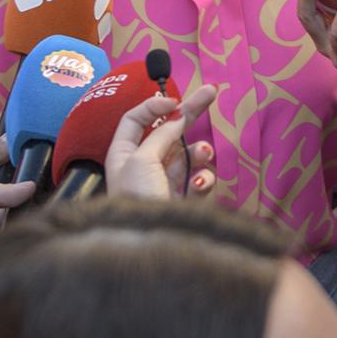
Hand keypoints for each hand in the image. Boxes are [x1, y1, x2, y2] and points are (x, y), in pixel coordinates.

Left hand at [104, 84, 218, 199]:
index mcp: (123, 153)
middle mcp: (143, 164)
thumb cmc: (137, 200)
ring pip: (189, 154)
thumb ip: (161, 135)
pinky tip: (200, 185)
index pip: (136, 119)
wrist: (150, 246)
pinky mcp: (183, 198)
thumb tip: (177, 117)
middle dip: (191, 112)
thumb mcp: (142, 160)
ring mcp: (165, 181)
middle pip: (168, 130)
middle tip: (213, 91)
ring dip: (200, 151)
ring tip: (204, 155)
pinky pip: (199, 179)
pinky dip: (204, 178)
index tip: (176, 102)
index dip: (155, 106)